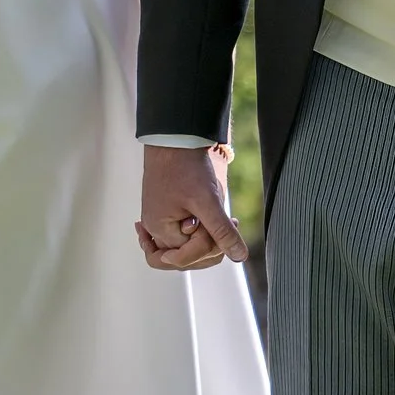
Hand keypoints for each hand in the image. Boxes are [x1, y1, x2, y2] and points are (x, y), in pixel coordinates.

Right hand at [136, 144, 246, 270]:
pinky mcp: (164, 210)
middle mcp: (154, 229)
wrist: (175, 137)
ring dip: (205, 237)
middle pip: (184, 257)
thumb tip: (239, 256)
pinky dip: (195, 232)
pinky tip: (205, 224)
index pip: (188, 257)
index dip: (210, 245)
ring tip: (222, 218)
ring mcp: (157, 220)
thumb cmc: (185, 166)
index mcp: (159, 229)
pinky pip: (179, 233)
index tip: (227, 222)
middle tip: (228, 221)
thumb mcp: (208, 201)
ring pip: (184, 246)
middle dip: (209, 244)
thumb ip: (221, 232)